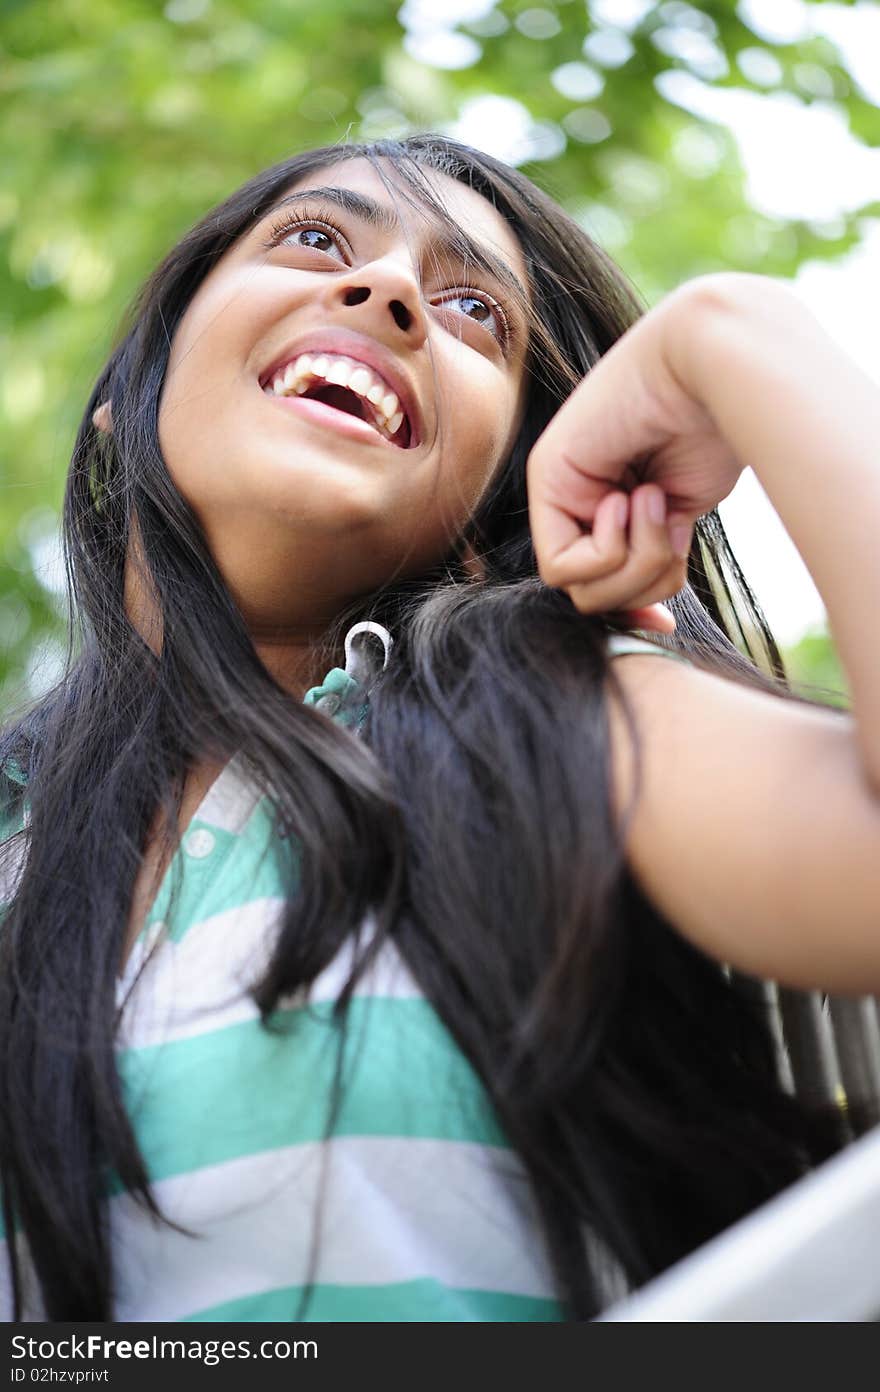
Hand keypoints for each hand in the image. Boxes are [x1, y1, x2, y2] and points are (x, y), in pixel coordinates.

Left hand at [526, 277, 751, 627]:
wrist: (715, 367)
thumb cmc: (715, 428)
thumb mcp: (683, 513)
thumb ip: (655, 559)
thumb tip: (651, 615)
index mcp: (612, 507)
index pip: (602, 590)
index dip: (632, 611)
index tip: (665, 622)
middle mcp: (577, 499)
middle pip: (593, 599)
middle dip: (641, 585)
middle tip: (668, 530)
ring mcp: (557, 488)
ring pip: (581, 591)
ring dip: (635, 562)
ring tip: (655, 501)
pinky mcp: (547, 479)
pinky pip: (564, 567)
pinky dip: (611, 547)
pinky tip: (634, 498)